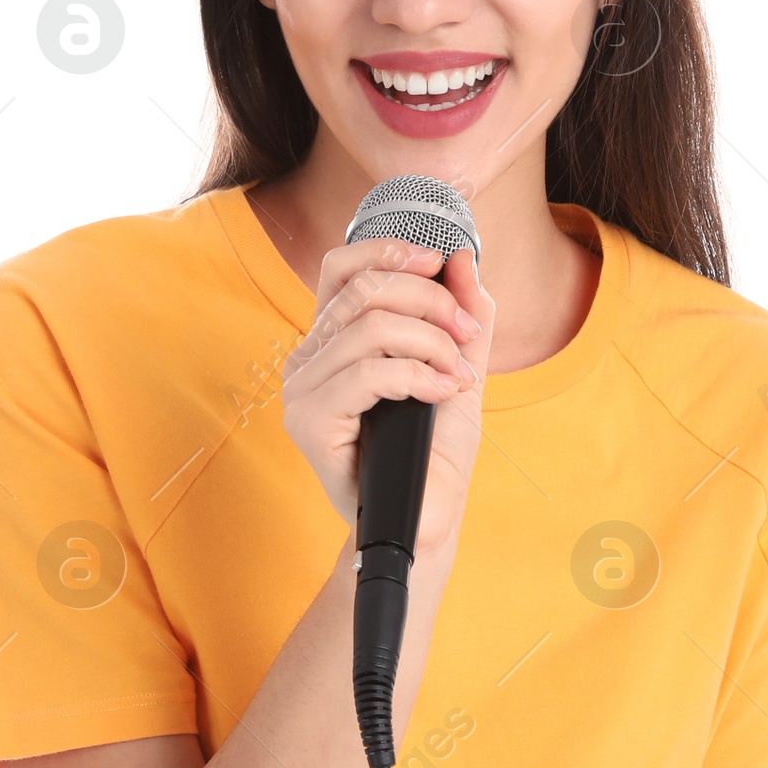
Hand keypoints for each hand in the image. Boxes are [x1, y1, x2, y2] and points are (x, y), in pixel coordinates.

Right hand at [281, 236, 495, 555]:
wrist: (429, 516)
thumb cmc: (434, 449)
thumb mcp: (459, 367)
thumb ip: (465, 315)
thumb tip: (461, 259)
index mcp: (333, 341)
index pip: (341, 268)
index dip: (388, 251)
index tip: (437, 262)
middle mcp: (308, 360)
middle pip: (364, 290)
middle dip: (430, 302)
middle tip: (465, 336)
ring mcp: (303, 392)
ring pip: (370, 329)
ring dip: (432, 344)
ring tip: (458, 374)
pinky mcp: (310, 423)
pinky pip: (368, 373)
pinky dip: (418, 374)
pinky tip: (441, 392)